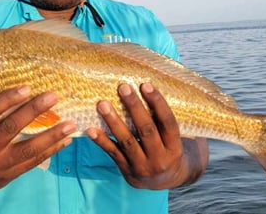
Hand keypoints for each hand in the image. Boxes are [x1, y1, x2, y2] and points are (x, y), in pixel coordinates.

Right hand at [0, 86, 76, 189]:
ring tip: (71, 124)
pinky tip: (67, 139)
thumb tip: (26, 90)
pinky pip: (35, 160)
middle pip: (11, 128)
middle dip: (34, 110)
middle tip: (54, 96)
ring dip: (52, 135)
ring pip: (29, 148)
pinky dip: (53, 149)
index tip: (27, 88)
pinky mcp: (12, 174)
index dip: (7, 99)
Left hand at [87, 83, 207, 188]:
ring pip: (127, 141)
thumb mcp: (174, 138)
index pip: (168, 122)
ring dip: (113, 121)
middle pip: (146, 130)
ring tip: (102, 104)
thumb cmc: (168, 149)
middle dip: (134, 107)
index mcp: (175, 147)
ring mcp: (143, 166)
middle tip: (123, 87)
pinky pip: (113, 154)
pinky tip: (91, 129)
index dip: (157, 103)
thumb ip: (164, 120)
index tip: (146, 84)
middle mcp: (160, 158)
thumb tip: (151, 87)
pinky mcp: (127, 171)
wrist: (165, 181)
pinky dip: (101, 141)